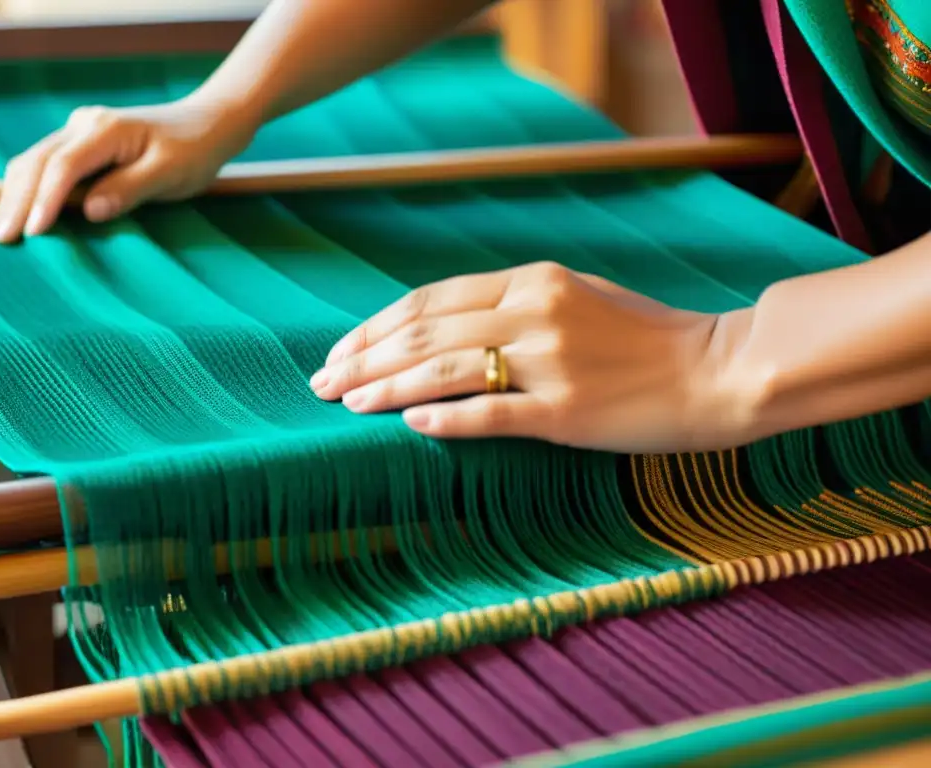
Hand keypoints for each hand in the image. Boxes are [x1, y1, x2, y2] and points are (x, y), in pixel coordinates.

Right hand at [0, 98, 245, 242]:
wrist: (206, 125)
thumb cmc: (194, 152)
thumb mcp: (171, 174)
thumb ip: (130, 189)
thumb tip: (90, 211)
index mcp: (106, 130)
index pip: (63, 166)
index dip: (45, 200)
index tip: (34, 232)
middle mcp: (84, 124)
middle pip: (37, 161)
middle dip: (16, 200)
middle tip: (2, 238)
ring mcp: (79, 130)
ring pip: (35, 161)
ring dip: (17, 194)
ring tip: (4, 231)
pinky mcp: (81, 142)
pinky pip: (47, 165)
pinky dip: (32, 188)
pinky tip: (22, 213)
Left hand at [310, 262, 740, 453]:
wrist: (718, 370)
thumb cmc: (647, 337)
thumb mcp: (578, 298)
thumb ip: (514, 305)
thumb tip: (447, 327)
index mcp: (532, 281)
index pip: (429, 301)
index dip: (376, 326)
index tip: (341, 348)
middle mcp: (533, 313)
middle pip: (424, 334)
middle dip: (363, 358)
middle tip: (320, 382)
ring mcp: (549, 363)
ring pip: (444, 372)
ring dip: (385, 388)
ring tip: (345, 403)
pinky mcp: (566, 413)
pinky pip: (490, 415)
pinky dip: (443, 419)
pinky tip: (406, 425)